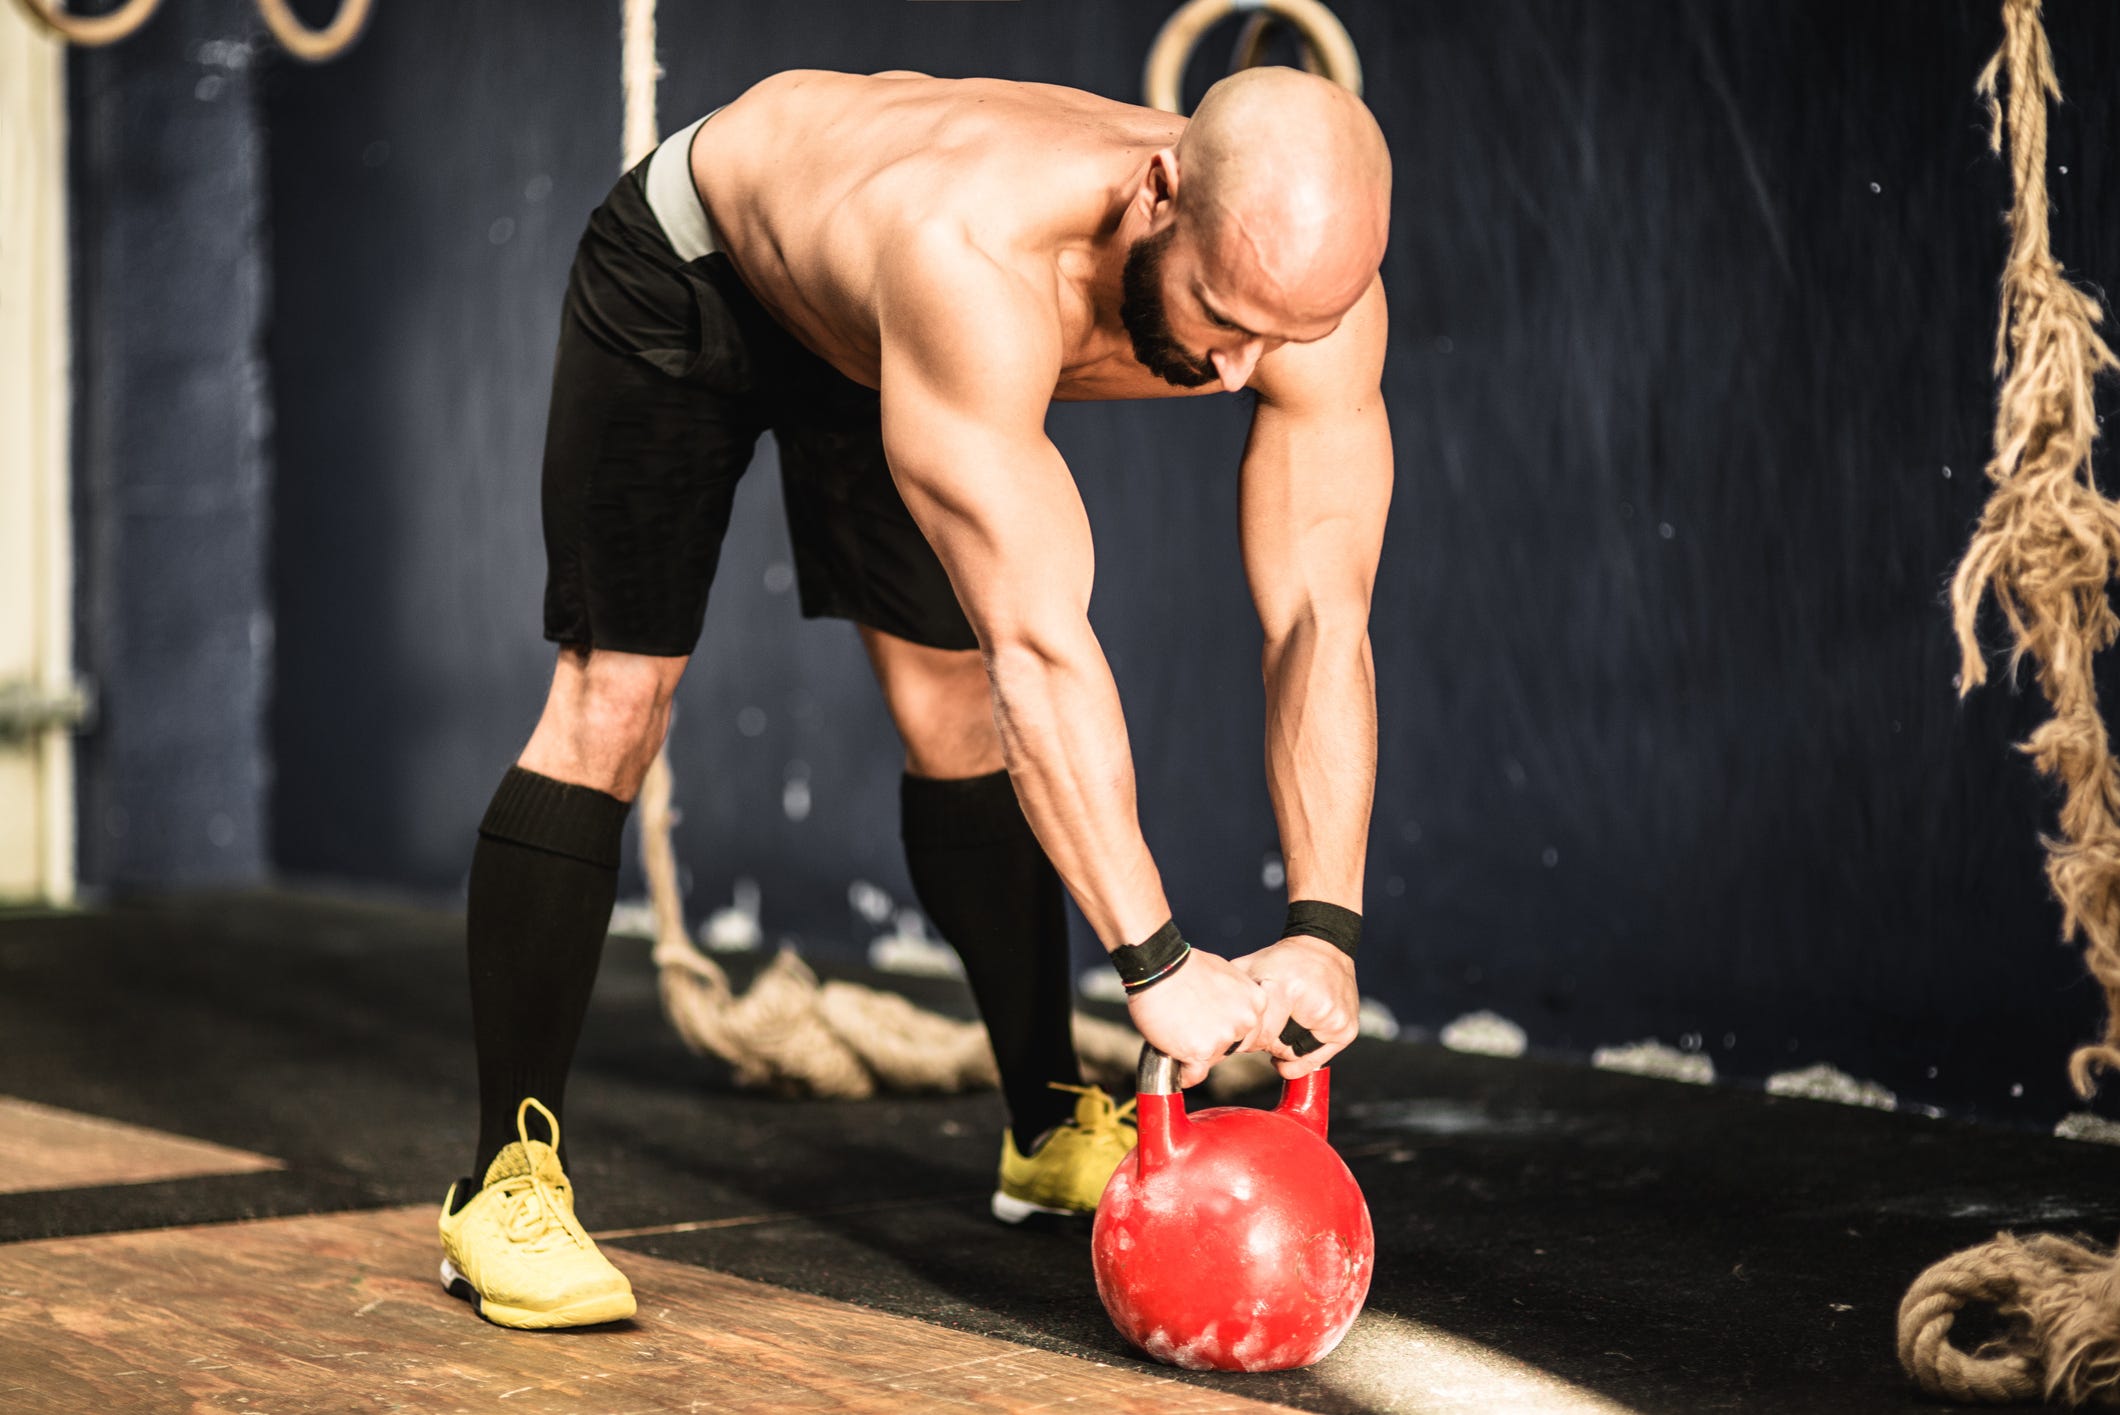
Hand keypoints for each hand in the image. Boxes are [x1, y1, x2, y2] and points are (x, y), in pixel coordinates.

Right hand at [1125, 948, 1269, 1088]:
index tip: (1208, 1021)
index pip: (1247, 1030)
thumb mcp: (1223, 974)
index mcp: (1256, 1002)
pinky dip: (1182, 1072)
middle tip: (1190, 1026)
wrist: (1157, 967)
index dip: (1224, 1027)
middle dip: (1212, 1042)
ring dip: (1194, 1053)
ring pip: (1211, 1060)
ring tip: (1176, 1032)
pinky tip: (1173, 1057)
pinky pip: (1193, 1075)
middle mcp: (1246, 1021)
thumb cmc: (1183, 966)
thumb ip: (1234, 997)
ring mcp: (1224, 1038)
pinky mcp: (1200, 1052)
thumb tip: (1229, 1011)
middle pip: (1232, 1047)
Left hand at [1233, 935, 1358, 1076]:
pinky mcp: (1346, 1029)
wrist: (1326, 948)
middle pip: (1277, 1047)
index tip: (1239, 1038)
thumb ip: (1231, 993)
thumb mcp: (1251, 966)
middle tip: (1262, 1028)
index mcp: (1287, 988)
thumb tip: (1211, 1024)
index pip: (1261, 1035)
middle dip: (1264, 1042)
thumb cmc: (1282, 961)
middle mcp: (1315, 1005)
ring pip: (1296, 1056)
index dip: (1246, 1040)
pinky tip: (1294, 1041)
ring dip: (1284, 1048)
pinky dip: (1302, 1056)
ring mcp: (1334, 1019)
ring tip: (1281, 1028)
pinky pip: (1317, 1060)